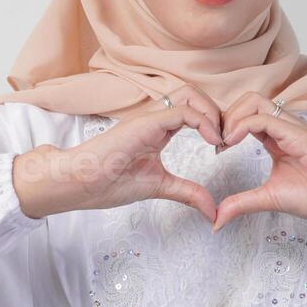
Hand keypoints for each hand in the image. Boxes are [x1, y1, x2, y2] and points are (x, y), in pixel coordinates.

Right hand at [13, 99, 224, 222]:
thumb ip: (187, 193)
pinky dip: (202, 122)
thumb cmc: (108, 183)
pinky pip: (181, 111)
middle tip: (227, 138)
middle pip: (195, 96)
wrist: (79, 183)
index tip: (222, 147)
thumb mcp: (160, 187)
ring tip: (219, 138)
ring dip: (212, 112)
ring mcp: (149, 118)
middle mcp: (155, 118)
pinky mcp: (145, 123)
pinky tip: (211, 140)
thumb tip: (211, 210)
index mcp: (158, 130)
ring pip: (190, 95)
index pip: (193, 111)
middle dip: (217, 112)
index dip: (214, 123)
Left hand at [212, 92, 306, 232]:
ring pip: (254, 101)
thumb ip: (242, 203)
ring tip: (224, 141)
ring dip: (232, 117)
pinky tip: (233, 142)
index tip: (217, 149)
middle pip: (248, 100)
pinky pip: (265, 118)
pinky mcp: (298, 134)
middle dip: (226, 115)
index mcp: (277, 137)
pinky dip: (243, 125)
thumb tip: (217, 219)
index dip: (227, 126)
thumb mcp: (268, 198)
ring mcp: (292, 127)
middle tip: (218, 141)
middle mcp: (284, 127)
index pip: (246, 115)